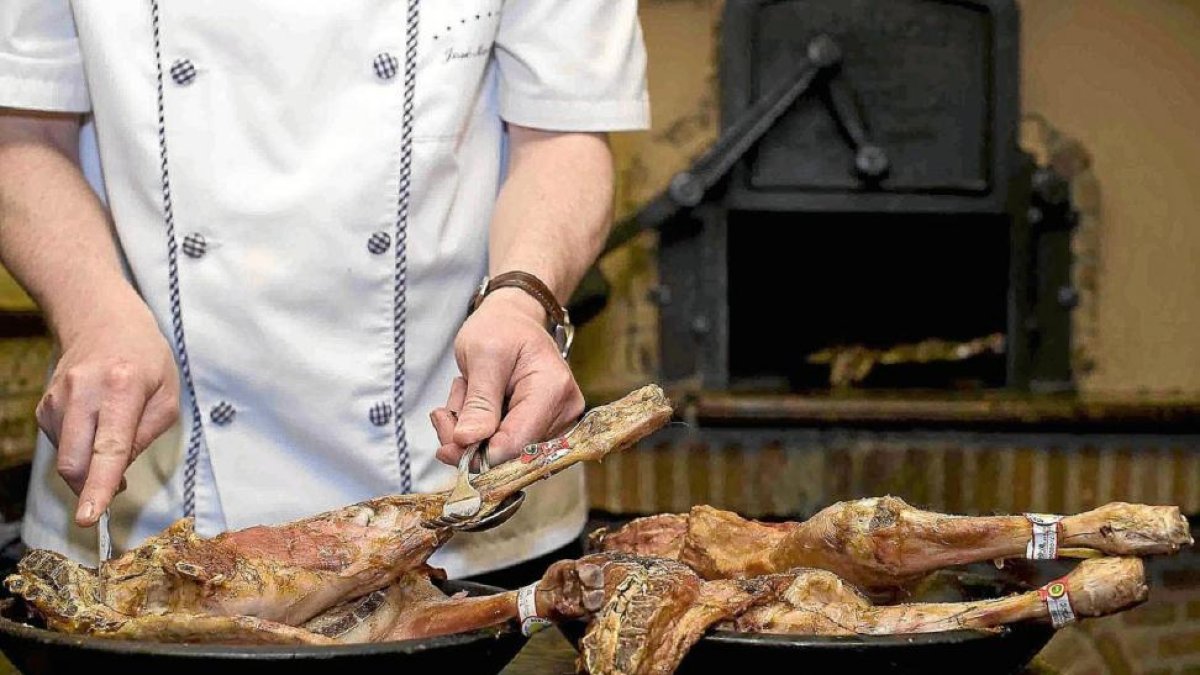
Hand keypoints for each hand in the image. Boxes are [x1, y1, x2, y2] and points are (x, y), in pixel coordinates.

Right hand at [35, 290, 179, 526]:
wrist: (102, 321)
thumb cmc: (145, 359)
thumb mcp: (167, 395)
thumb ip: (146, 436)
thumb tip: (116, 474)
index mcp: (122, 388)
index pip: (109, 448)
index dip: (98, 486)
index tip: (89, 518)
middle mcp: (83, 393)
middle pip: (75, 463)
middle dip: (91, 488)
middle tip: (115, 488)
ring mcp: (57, 399)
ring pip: (67, 458)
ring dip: (89, 466)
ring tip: (113, 435)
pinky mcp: (44, 407)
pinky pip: (62, 446)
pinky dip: (81, 450)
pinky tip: (95, 426)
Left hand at [430, 288, 583, 465]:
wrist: (514, 321)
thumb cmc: (500, 329)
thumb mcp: (483, 356)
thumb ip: (479, 401)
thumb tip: (468, 441)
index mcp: (553, 389)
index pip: (518, 442)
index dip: (480, 454)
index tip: (446, 446)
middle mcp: (564, 412)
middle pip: (511, 452)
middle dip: (471, 440)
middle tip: (445, 414)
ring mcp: (557, 423)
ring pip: (504, 452)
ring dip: (472, 433)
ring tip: (464, 396)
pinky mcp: (544, 429)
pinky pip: (505, 446)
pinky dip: (480, 432)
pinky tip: (473, 406)